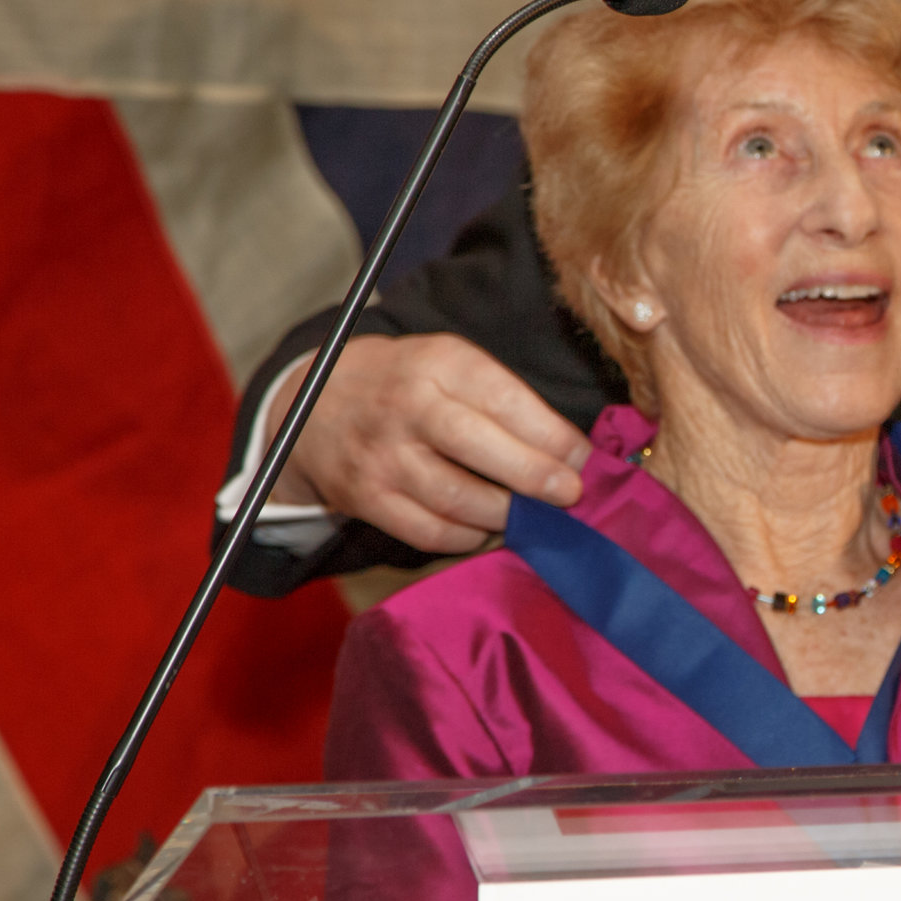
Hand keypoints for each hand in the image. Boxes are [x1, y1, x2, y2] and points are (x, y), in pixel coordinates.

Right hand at [265, 334, 591, 553]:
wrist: (316, 400)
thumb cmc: (409, 383)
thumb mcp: (451, 363)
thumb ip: (505, 399)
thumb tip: (571, 452)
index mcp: (437, 364)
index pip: (503, 400)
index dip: (551, 435)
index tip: (584, 458)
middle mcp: (406, 407)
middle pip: (479, 448)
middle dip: (535, 477)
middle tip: (570, 495)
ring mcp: (382, 456)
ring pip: (458, 498)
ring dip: (507, 514)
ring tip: (534, 516)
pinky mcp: (366, 499)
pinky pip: (430, 532)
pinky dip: (470, 537)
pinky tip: (490, 528)